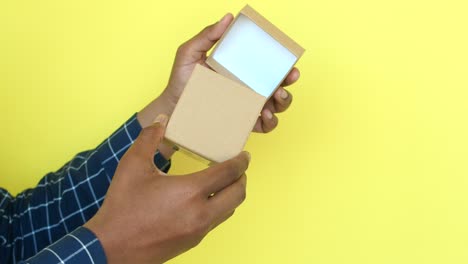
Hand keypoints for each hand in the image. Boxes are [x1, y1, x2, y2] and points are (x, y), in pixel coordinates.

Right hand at [84, 115, 249, 263]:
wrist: (112, 248)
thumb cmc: (122, 207)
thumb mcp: (133, 165)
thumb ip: (149, 138)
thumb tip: (162, 119)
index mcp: (190, 192)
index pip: (228, 173)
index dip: (240, 162)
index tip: (244, 155)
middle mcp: (200, 213)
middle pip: (238, 194)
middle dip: (242, 178)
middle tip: (238, 167)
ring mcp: (199, 230)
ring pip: (230, 209)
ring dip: (233, 194)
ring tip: (225, 181)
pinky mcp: (194, 241)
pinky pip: (217, 221)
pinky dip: (221, 207)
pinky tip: (207, 199)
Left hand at [163, 14, 300, 133]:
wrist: (172, 107)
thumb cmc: (182, 80)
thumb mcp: (190, 53)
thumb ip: (207, 36)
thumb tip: (227, 18)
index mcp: (241, 69)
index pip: (267, 65)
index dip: (283, 63)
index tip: (290, 62)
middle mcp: (248, 88)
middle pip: (279, 85)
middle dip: (289, 82)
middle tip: (288, 79)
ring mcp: (247, 106)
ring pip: (277, 106)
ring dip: (284, 102)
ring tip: (276, 97)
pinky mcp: (243, 123)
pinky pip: (263, 125)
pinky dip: (270, 122)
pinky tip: (265, 115)